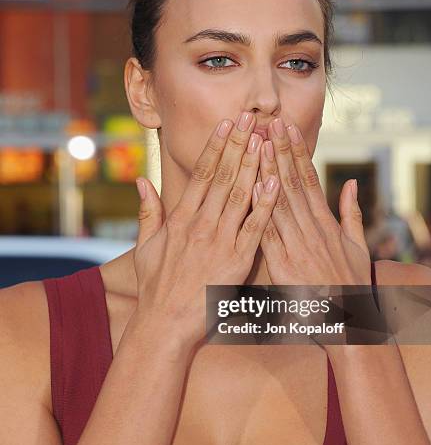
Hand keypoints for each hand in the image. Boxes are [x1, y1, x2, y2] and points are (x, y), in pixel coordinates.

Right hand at [131, 112, 279, 352]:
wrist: (165, 323)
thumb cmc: (155, 286)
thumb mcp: (145, 246)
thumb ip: (147, 211)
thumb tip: (142, 181)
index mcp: (180, 219)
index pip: (200, 175)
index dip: (215, 147)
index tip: (226, 125)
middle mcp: (200, 225)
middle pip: (222, 178)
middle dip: (237, 147)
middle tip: (250, 120)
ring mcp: (219, 243)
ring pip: (239, 197)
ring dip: (252, 167)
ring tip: (263, 141)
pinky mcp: (236, 262)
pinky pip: (253, 230)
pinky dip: (264, 206)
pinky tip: (274, 184)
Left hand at [253, 117, 371, 285]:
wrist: (347, 323)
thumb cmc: (351, 284)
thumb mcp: (357, 247)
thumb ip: (351, 213)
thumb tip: (350, 183)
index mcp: (327, 224)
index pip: (310, 180)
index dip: (299, 153)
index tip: (290, 129)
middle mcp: (312, 229)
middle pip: (293, 184)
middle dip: (281, 151)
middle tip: (270, 123)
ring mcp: (297, 246)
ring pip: (279, 202)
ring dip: (268, 171)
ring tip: (259, 143)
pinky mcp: (283, 265)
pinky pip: (269, 233)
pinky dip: (261, 210)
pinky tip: (253, 187)